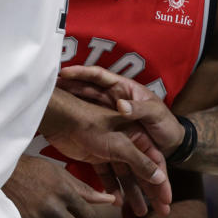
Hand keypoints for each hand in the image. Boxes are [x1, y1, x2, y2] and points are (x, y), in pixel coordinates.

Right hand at [3, 155, 115, 217]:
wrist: (10, 173)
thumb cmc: (37, 170)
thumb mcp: (64, 175)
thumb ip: (86, 190)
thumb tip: (109, 199)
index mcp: (64, 193)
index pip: (88, 215)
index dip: (90, 217)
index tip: (88, 215)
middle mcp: (53, 207)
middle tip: (75, 214)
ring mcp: (39, 217)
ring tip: (61, 212)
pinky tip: (51, 214)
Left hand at [43, 91, 170, 215]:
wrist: (64, 120)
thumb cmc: (93, 125)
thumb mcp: (121, 145)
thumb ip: (141, 162)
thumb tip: (159, 178)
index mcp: (138, 135)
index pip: (155, 162)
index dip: (162, 182)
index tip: (166, 200)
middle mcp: (127, 143)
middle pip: (142, 171)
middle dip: (150, 191)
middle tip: (160, 210)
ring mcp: (111, 150)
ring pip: (125, 175)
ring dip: (132, 193)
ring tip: (139, 211)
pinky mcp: (97, 156)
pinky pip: (108, 175)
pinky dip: (112, 187)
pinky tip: (116, 201)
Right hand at [59, 66, 185, 157]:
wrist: (170, 145)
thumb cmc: (165, 124)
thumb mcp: (155, 114)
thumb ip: (139, 109)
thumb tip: (119, 106)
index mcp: (123, 89)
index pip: (99, 76)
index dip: (82, 72)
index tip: (65, 72)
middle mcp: (112, 98)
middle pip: (85, 88)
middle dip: (67, 86)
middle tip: (48, 86)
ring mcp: (107, 113)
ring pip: (83, 104)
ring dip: (67, 101)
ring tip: (47, 101)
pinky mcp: (105, 129)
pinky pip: (88, 124)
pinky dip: (75, 123)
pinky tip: (59, 125)